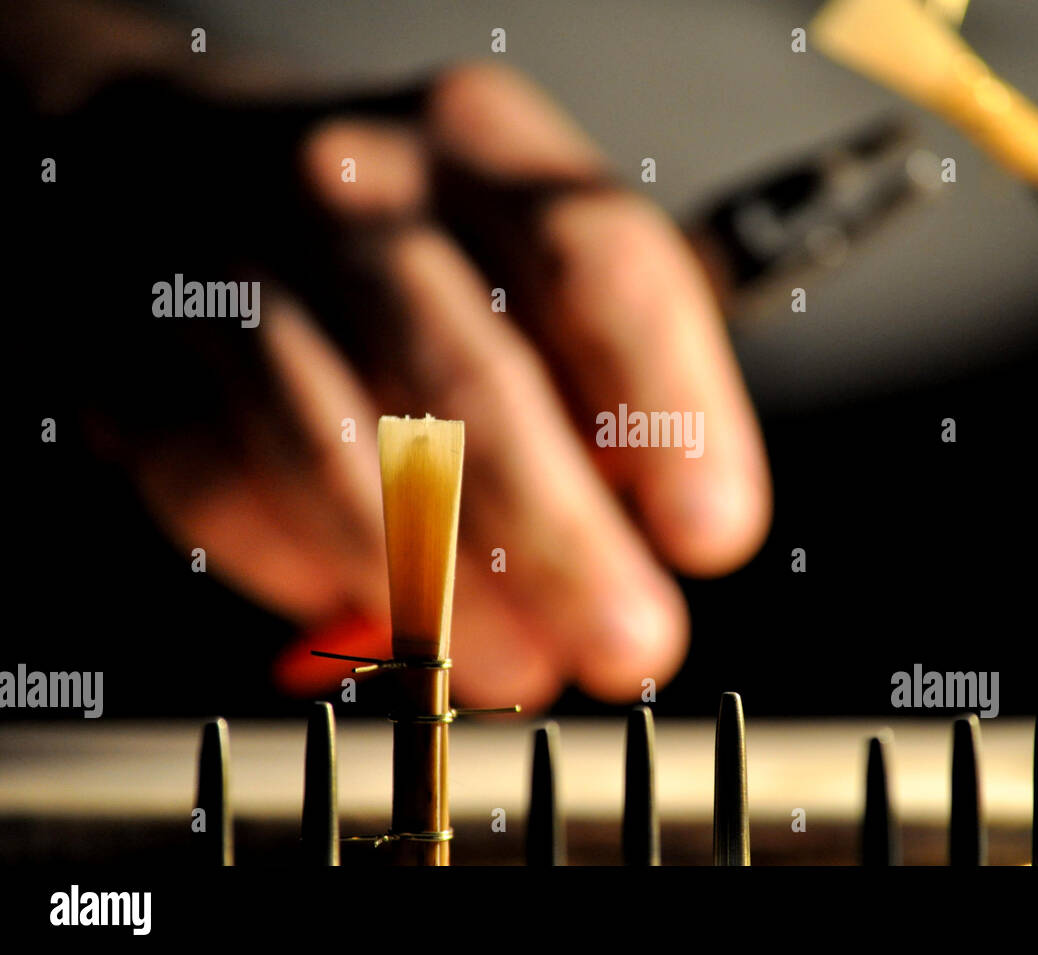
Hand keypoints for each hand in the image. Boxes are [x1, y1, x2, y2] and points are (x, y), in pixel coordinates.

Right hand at [66, 64, 770, 707]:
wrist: (176, 159)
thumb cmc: (398, 233)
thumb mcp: (529, 242)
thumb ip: (610, 364)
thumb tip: (654, 529)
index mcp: (481, 144)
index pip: (600, 270)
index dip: (671, 414)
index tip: (712, 533)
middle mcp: (350, 191)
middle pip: (473, 381)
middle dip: (562, 543)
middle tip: (630, 643)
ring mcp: (231, 270)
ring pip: (343, 458)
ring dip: (442, 593)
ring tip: (516, 666)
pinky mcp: (133, 358)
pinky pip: (227, 492)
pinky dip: (311, 574)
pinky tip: (374, 607)